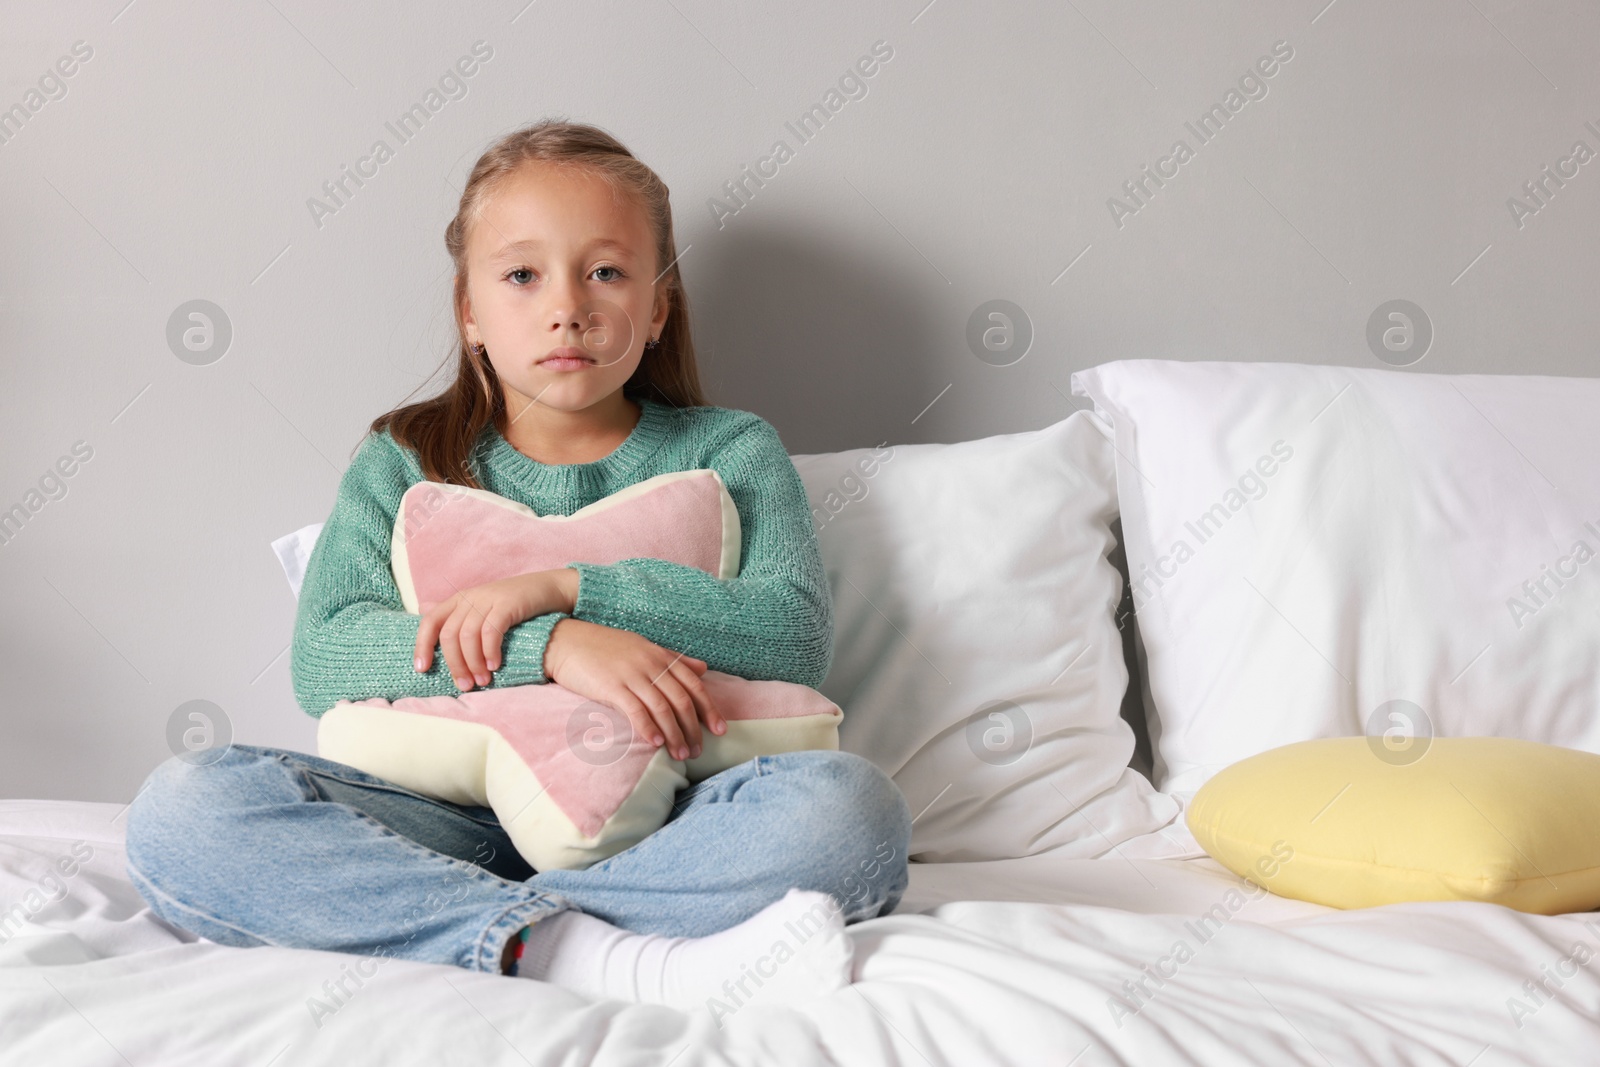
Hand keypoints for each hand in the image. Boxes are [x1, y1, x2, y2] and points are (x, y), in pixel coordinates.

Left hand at [413, 569, 578, 690]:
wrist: (547, 588)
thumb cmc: (512, 604)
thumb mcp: (480, 606)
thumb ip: (454, 612)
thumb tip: (423, 610)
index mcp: (458, 600)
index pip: (430, 622)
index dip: (422, 646)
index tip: (422, 670)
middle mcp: (469, 598)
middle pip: (449, 634)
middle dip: (454, 664)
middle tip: (464, 685)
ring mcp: (488, 599)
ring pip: (468, 635)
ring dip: (473, 663)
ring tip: (482, 681)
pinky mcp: (507, 604)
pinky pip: (491, 631)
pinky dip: (490, 651)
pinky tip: (495, 666)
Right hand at [543, 618, 725, 760]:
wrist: (567, 640)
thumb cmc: (605, 647)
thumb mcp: (644, 647)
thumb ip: (674, 659)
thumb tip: (703, 668)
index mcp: (660, 656)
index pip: (694, 685)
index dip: (709, 708)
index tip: (720, 729)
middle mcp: (650, 665)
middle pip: (681, 700)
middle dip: (693, 728)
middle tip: (698, 751)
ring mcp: (631, 675)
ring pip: (662, 708)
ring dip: (674, 734)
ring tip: (681, 755)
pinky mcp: (611, 686)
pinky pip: (635, 709)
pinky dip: (648, 727)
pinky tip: (655, 744)